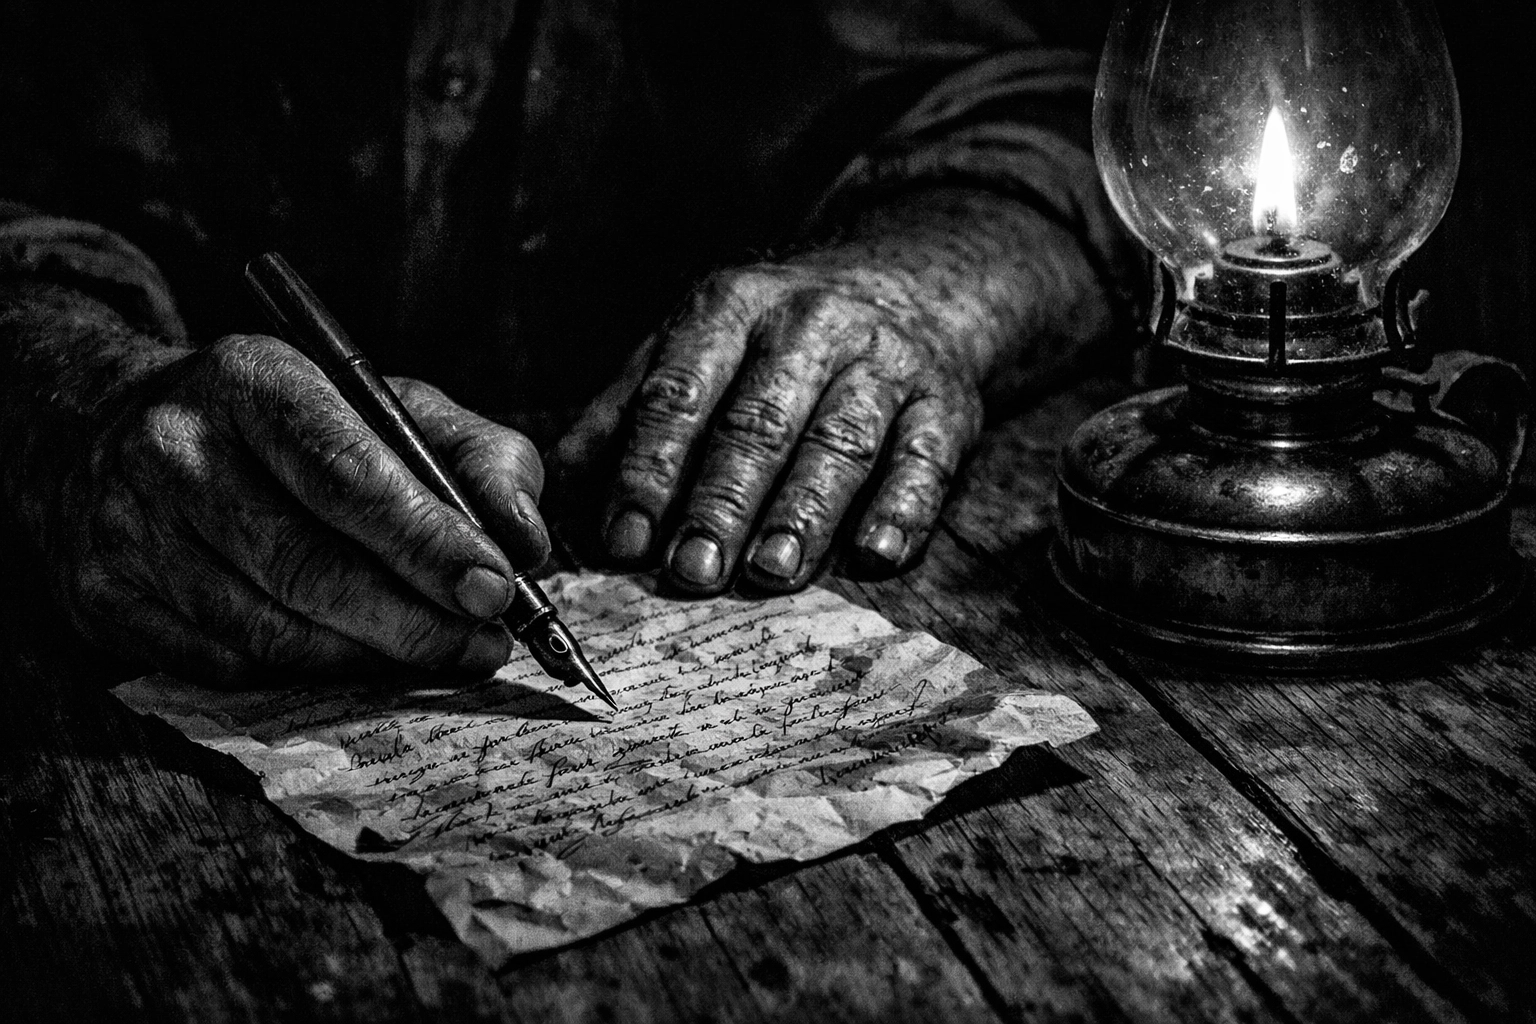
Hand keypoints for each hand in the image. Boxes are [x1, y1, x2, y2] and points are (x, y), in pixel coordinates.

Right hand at [50, 334, 547, 684]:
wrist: (117, 430)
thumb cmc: (290, 427)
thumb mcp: (388, 406)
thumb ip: (476, 457)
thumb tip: (526, 541)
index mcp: (250, 379)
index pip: (345, 470)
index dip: (425, 539)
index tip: (497, 588)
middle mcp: (173, 448)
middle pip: (305, 563)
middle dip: (413, 619)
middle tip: (486, 644)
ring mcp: (127, 528)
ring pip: (268, 630)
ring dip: (370, 658)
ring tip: (441, 656)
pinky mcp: (103, 598)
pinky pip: (225, 667)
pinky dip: (307, 675)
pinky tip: (358, 662)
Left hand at [554, 255, 987, 594]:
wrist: (910, 288)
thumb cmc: (772, 342)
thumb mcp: (692, 346)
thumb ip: (623, 414)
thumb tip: (554, 499)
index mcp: (732, 306)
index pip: (681, 391)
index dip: (648, 469)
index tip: (624, 540)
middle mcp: (811, 323)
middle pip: (760, 422)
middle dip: (721, 501)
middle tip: (691, 573)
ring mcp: (885, 361)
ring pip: (841, 441)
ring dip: (803, 511)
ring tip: (770, 572)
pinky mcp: (948, 404)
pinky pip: (926, 459)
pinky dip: (903, 509)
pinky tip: (876, 555)